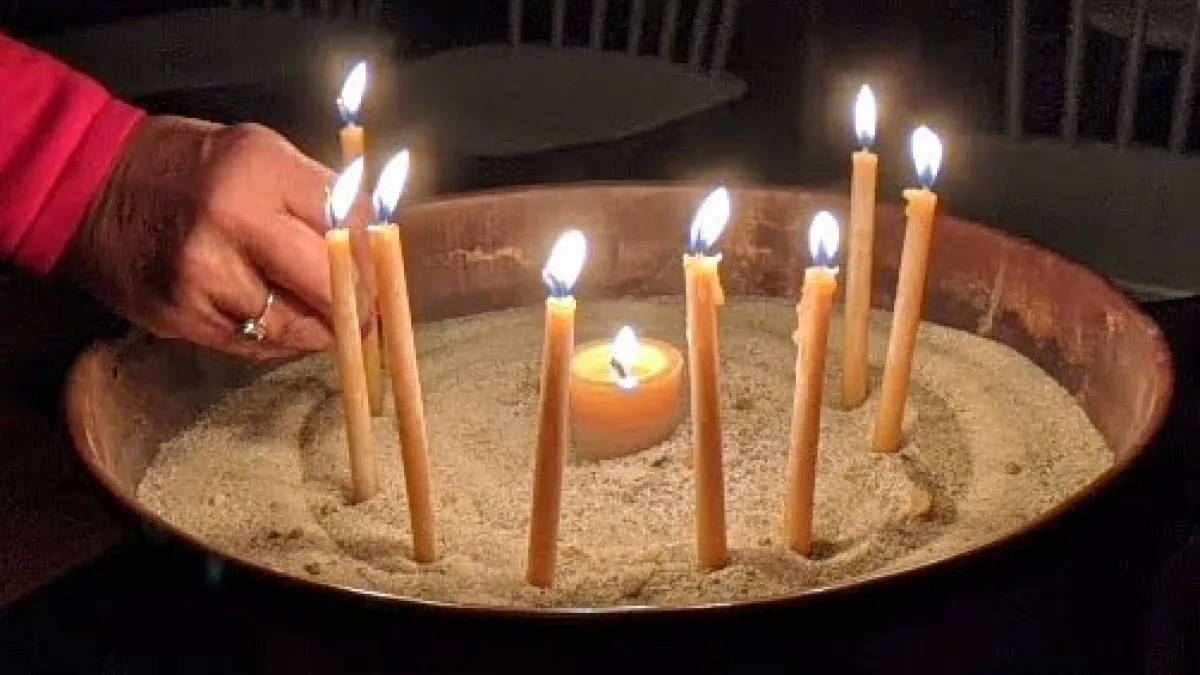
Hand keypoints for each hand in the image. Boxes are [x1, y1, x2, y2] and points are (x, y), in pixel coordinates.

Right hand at [62, 115, 374, 359]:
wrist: (89, 183)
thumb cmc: (188, 167)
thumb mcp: (259, 153)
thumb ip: (317, 195)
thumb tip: (375, 243)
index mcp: (261, 170)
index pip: (348, 227)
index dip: (371, 258)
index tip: (380, 273)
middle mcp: (233, 221)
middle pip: (331, 286)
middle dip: (357, 305)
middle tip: (366, 312)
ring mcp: (205, 275)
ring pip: (298, 327)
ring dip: (320, 330)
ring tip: (322, 320)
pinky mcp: (183, 316)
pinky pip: (257, 346)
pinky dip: (280, 341)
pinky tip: (279, 324)